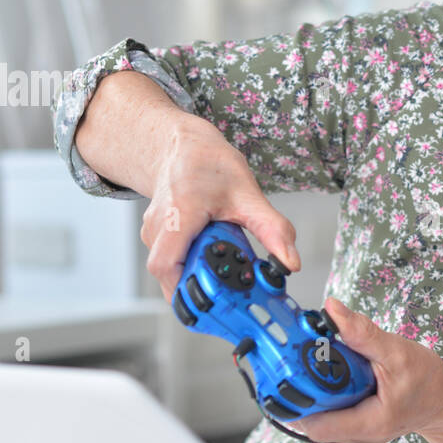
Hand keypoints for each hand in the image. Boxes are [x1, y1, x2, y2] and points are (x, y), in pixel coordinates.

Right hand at [140, 115, 300, 300]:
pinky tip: (210, 255)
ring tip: (222, 262)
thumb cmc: (209, 164)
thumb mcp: (248, 194)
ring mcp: (152, 231)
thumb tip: (290, 262)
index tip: (219, 296)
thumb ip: (272, 230)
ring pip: (168, 271)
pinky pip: (169, 262)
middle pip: (168, 275)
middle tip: (230, 283)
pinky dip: (191, 266)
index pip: (166, 265)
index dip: (186, 288)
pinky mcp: (155, 236)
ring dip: (196, 274)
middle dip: (198, 286)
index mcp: (179, 213)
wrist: (183, 146)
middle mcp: (158, 225)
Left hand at [292, 298, 442, 442]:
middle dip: (301, 391)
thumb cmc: (427, 380)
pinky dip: (322, 395)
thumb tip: (333, 310)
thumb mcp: (398, 351)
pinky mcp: (354, 427)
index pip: (317, 425)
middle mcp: (359, 436)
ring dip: (310, 392)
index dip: (298, 402)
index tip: (289, 372)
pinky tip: (325, 375)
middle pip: (312, 421)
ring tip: (311, 365)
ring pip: (318, 418)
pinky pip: (328, 415)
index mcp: (369, 424)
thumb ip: (363, 334)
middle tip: (297, 360)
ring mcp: (356, 435)